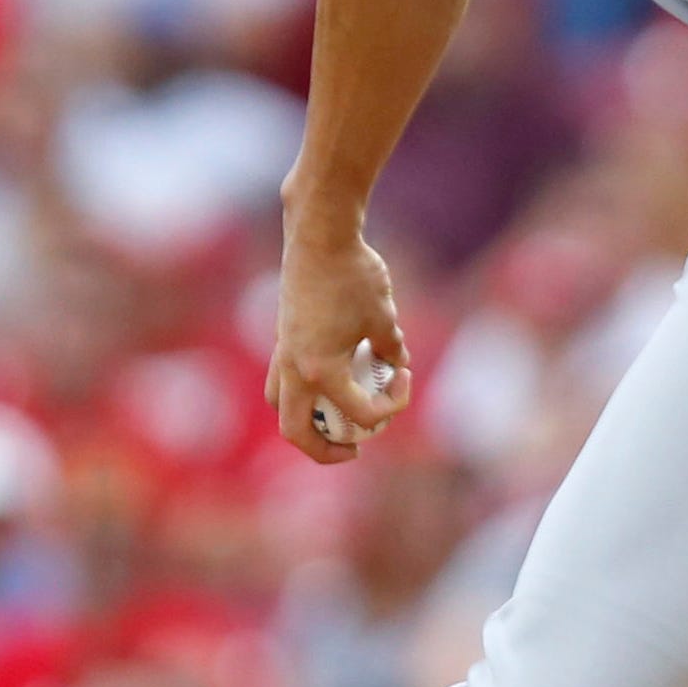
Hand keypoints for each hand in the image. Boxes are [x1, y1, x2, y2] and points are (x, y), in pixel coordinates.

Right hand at [268, 220, 412, 463]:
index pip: (361, 412)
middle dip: (324, 450)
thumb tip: (396, 365)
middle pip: (296, 431)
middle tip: (355, 450)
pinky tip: (333, 377)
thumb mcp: (384, 318)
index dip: (393, 404)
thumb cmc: (355, 275)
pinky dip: (304, 390)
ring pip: (281, 404)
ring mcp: (281, 353)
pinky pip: (283, 378)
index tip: (406, 377)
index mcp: (320, 371)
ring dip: (306, 421)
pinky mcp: (281, 338)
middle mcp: (293, 369)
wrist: (318, 236)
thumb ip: (391, 350)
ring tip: (335, 423)